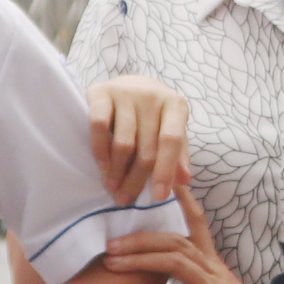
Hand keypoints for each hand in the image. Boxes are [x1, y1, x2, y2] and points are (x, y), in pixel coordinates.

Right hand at [87, 73, 192, 206]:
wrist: (129, 83)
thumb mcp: (170, 129)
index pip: (172, 141)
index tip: (158, 196)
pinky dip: (100, 150)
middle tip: (126, 199)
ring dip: (117, 171)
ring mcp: (126, 92)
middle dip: (136, 179)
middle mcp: (152, 95)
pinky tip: (103, 166)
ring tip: (113, 187)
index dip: (165, 170)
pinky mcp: (101, 91)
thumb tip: (184, 181)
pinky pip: (99, 126)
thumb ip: (178, 154)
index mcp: (175, 105)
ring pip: (123, 142)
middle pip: (146, 147)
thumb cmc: (153, 114)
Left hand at [107, 197, 283, 283]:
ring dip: (140, 260)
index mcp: (215, 267)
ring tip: (112, 265)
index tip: (166, 182)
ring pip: (175, 261)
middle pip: (176, 241)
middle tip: (110, 244)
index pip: (199, 225)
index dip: (183, 202)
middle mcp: (214, 272)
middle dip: (140, 239)